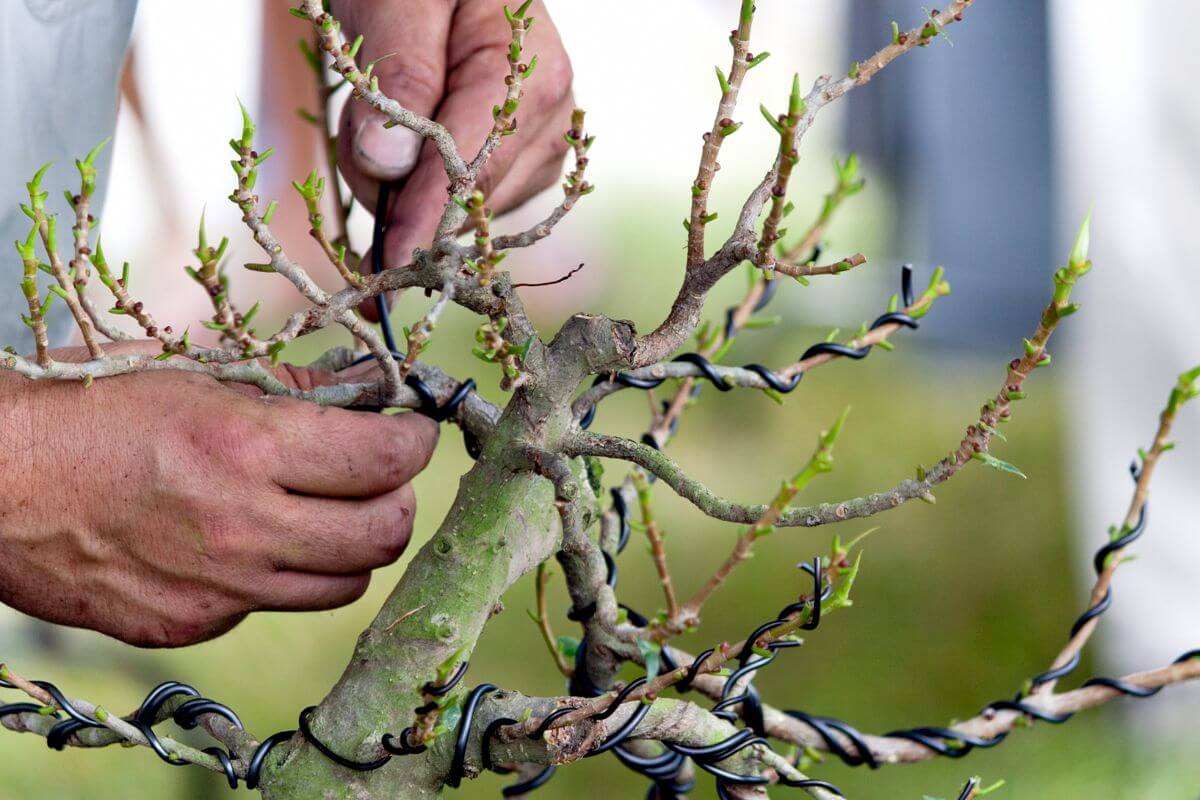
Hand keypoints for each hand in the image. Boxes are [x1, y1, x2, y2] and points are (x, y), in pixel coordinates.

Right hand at [0, 343, 437, 646]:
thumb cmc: (86, 407)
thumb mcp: (193, 371)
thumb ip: (294, 387)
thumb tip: (370, 388)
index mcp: (247, 447)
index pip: (388, 459)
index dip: (417, 441)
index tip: (413, 430)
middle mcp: (243, 527)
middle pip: (385, 535)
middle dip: (399, 499)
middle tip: (381, 475)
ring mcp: (218, 588)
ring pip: (344, 584)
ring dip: (352, 544)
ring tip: (325, 509)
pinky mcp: (190, 624)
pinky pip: (274, 605)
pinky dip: (282, 573)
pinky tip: (248, 539)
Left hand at [334, 0, 573, 297]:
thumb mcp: (398, 0)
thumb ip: (398, 74)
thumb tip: (389, 163)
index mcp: (529, 78)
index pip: (471, 167)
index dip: (426, 218)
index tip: (391, 262)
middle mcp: (548, 120)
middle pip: (468, 197)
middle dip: (400, 187)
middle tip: (352, 121)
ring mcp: (538, 146)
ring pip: (464, 209)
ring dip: (404, 184)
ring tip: (377, 116)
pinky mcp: (520, 163)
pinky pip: (464, 202)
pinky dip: (420, 186)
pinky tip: (405, 140)